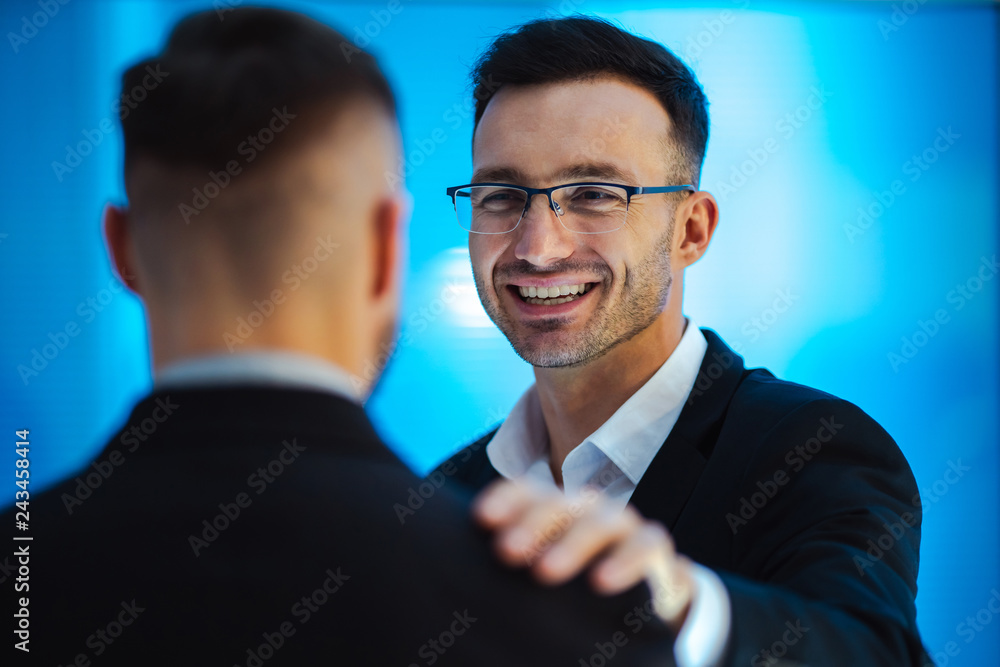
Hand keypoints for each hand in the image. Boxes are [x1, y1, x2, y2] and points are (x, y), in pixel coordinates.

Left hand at [472, 479, 694, 627]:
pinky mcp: (653, 547)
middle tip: (506, 552)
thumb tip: (461, 581)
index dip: (505, 500)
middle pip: (557, 504)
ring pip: (598, 522)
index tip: (480, 519)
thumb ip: (516, 562)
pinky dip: (624, 561)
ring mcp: (621, 524)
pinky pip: (644, 546)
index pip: (526, 492)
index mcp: (553, 509)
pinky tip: (601, 582)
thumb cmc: (577, 582)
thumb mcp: (544, 567)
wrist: (646, 595)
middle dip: (531, 525)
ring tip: (545, 572)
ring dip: (572, 543)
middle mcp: (584, 508)